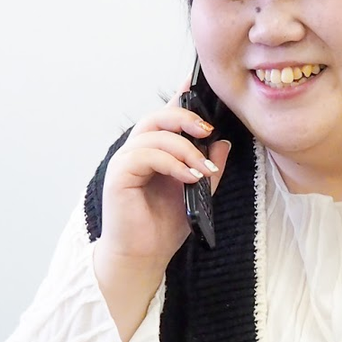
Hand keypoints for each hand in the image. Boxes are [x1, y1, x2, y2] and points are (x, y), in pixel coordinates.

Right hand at [93, 88, 231, 340]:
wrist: (143, 256)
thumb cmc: (164, 226)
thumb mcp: (198, 192)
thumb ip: (209, 167)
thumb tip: (223, 143)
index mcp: (154, 152)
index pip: (166, 118)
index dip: (180, 99)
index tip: (195, 85)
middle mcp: (137, 152)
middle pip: (157, 117)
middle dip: (186, 118)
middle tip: (208, 131)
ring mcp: (125, 161)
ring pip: (154, 134)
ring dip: (184, 149)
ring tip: (203, 170)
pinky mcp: (119, 174)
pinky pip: (145, 155)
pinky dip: (171, 163)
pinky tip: (188, 177)